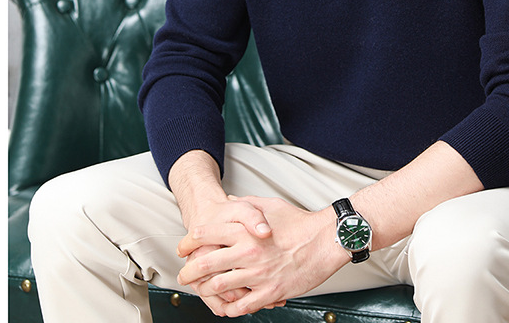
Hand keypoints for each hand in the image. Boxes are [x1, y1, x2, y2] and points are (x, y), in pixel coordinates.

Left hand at [177, 196, 345, 316]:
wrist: (325, 240)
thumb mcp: (270, 205)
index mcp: (246, 230)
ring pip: (219, 286)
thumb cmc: (300, 223)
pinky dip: (229, 307)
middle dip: (189, 272)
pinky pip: (241, 305)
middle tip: (184, 276)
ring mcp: (258, 274)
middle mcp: (248, 252)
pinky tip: (226, 306)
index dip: (189, 242)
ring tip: (202, 291)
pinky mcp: (270, 292)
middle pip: (205, 264)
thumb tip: (230, 201)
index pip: (206, 234)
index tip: (183, 249)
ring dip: (206, 291)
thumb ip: (246, 205)